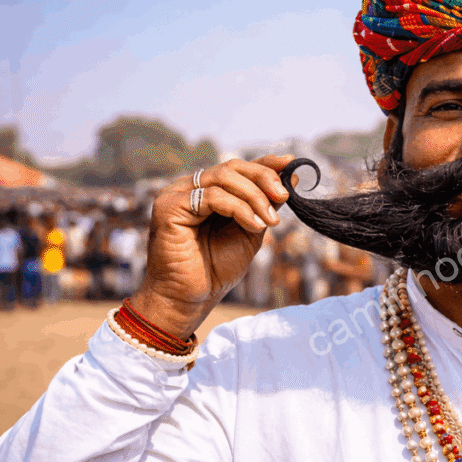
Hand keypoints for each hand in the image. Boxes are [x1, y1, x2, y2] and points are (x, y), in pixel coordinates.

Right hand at [130, 154, 296, 338]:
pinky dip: (239, 208)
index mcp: (207, 192)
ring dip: (255, 197)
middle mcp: (190, 188)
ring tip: (270, 221)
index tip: (292, 163)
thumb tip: (292, 177)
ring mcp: (176, 194)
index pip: (238, 169)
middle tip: (284, 197)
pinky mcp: (168, 206)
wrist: (189, 298)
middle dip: (263, 179)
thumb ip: (265, 205)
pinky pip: (212, 196)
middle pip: (232, 167)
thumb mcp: (250, 231)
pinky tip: (254, 225)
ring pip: (223, 177)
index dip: (265, 163)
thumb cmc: (216, 269)